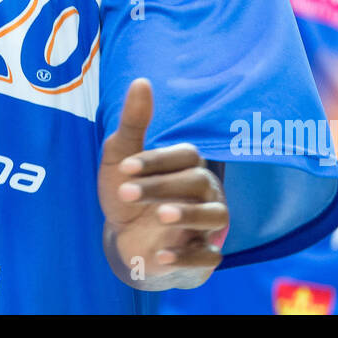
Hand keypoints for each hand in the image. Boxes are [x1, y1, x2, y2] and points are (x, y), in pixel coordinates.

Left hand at [98, 79, 228, 289]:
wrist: (125, 239)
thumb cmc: (127, 192)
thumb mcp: (121, 158)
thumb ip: (133, 122)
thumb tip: (142, 81)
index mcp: (188, 165)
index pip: (185, 155)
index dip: (155, 161)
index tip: (124, 168)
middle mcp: (205, 191)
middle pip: (197, 183)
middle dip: (161, 187)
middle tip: (125, 193)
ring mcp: (207, 225)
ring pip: (216, 217)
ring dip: (188, 215)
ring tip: (160, 216)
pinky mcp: (203, 255)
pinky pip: (208, 257)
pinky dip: (188, 256)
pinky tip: (161, 256)